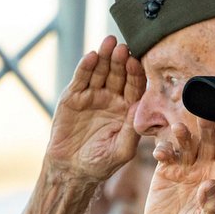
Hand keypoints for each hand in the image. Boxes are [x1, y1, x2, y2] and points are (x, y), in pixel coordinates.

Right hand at [45, 36, 143, 182]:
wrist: (73, 170)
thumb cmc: (102, 162)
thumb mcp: (123, 149)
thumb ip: (132, 130)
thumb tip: (141, 108)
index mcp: (128, 109)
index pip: (135, 87)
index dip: (135, 75)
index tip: (137, 62)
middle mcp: (112, 99)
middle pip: (118, 75)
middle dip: (120, 60)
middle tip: (123, 46)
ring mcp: (92, 96)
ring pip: (100, 72)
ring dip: (104, 57)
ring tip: (108, 43)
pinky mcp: (73, 98)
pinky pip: (81, 80)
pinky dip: (85, 68)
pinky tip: (91, 56)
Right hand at [144, 119, 214, 213]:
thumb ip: (213, 206)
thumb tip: (210, 184)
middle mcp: (208, 168)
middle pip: (211, 142)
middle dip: (209, 128)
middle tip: (205, 115)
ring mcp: (188, 167)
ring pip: (189, 144)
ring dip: (185, 135)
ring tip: (180, 130)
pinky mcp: (167, 170)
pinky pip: (167, 153)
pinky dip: (165, 149)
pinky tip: (161, 153)